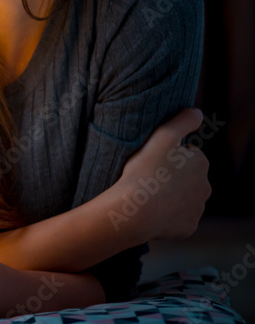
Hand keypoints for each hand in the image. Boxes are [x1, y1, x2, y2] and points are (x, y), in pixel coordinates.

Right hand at [116, 108, 211, 240]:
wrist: (136, 211)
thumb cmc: (146, 171)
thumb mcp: (162, 135)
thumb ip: (183, 120)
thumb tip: (197, 112)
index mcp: (200, 163)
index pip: (187, 154)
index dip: (168, 155)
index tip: (153, 159)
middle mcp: (205, 187)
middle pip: (187, 177)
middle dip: (172, 175)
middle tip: (148, 175)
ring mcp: (197, 209)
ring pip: (183, 197)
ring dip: (170, 194)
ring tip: (147, 192)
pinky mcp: (188, 227)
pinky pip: (178, 218)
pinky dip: (167, 214)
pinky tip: (151, 209)